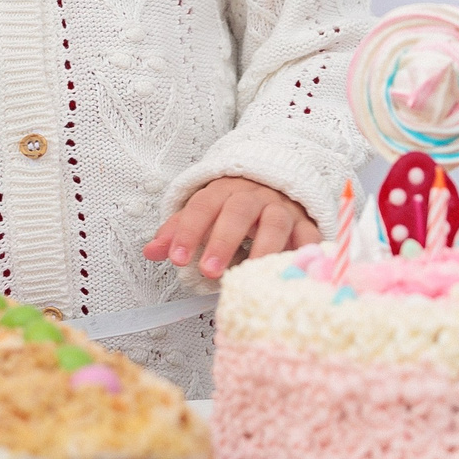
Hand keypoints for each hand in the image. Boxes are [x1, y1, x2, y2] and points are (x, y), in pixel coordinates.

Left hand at [141, 177, 322, 278]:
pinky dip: (302, 252)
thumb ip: (177, 231)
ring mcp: (283, 208)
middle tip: (208, 271)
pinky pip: (308, 236)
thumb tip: (150, 252)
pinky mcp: (305, 223)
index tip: (176, 259)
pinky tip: (289, 271)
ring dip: (261, 248)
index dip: (188, 231)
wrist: (277, 183)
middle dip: (222, 241)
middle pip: (239, 211)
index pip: (202, 206)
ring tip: (248, 275)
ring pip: (275, 222)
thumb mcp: (203, 213)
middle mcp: (255, 196)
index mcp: (224, 191)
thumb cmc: (233, 207)